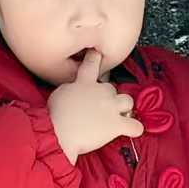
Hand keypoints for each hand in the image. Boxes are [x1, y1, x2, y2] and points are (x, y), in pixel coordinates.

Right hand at [48, 48, 144, 162]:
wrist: (58, 134)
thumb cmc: (53, 116)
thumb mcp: (59, 94)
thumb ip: (72, 88)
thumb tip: (77, 90)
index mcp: (84, 83)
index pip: (92, 64)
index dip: (95, 57)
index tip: (97, 53)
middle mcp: (101, 91)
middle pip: (112, 87)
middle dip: (108, 97)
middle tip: (98, 108)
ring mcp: (111, 107)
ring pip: (127, 101)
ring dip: (123, 108)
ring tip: (116, 116)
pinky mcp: (116, 125)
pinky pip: (135, 126)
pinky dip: (134, 128)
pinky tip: (130, 130)